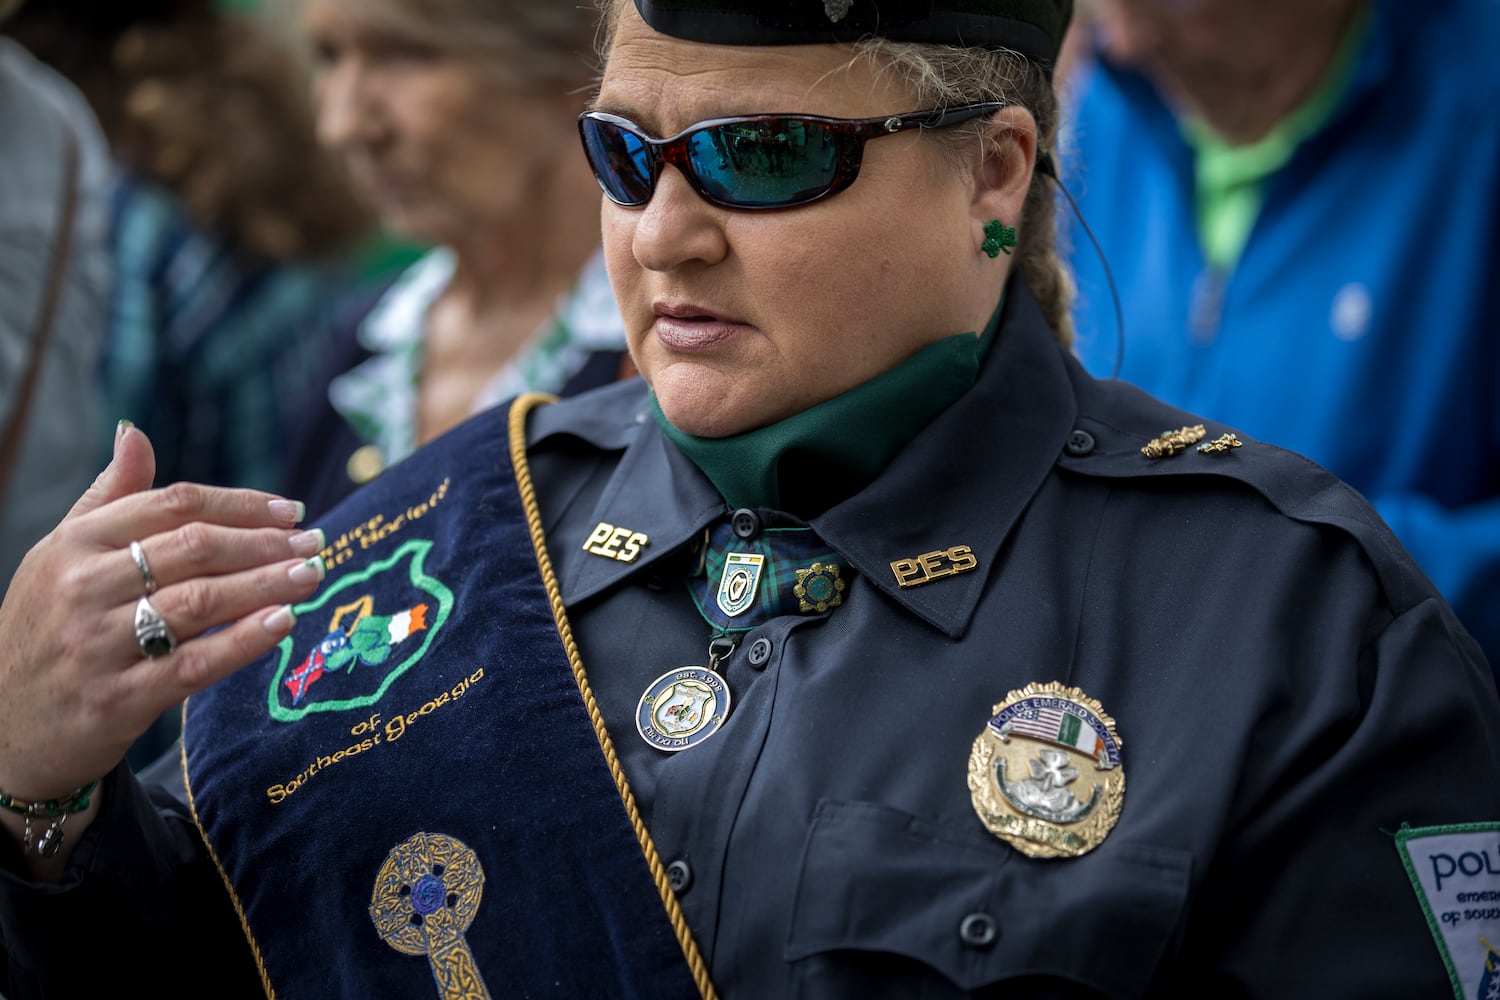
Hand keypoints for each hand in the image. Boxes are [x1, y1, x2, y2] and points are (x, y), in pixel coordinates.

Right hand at [0, 423, 325, 806]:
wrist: (1, 729)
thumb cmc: (45, 630)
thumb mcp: (59, 557)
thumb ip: (107, 498)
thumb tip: (134, 432)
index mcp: (73, 543)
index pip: (173, 505)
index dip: (241, 503)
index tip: (291, 511)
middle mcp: (82, 587)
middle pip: (194, 548)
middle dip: (265, 543)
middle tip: (315, 544)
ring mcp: (96, 645)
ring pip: (200, 601)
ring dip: (266, 584)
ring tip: (311, 576)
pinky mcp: (115, 700)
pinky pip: (193, 664)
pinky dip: (243, 641)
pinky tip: (282, 623)